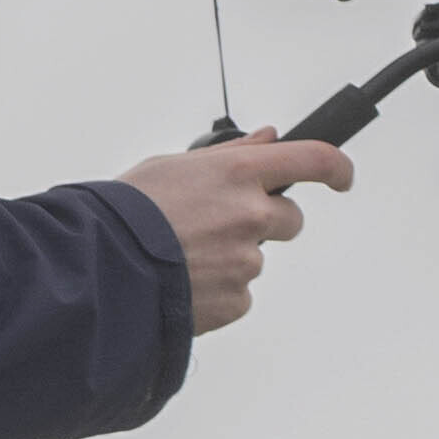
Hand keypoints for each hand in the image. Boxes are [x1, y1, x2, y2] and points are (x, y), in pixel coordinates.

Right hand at [139, 132, 353, 333]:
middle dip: (264, 222)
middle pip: (289, 217)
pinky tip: (182, 280)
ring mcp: (247, 259)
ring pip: (256, 257)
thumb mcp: (170, 167)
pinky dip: (218, 290)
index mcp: (236, 173)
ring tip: (181, 257)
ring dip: (230, 257)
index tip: (341, 176)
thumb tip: (266, 139)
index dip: (337, 168)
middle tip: (218, 226)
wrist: (98, 269)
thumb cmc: (122, 215)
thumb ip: (229, 155)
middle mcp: (250, 213)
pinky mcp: (237, 298)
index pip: (314, 159)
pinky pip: (240, 293)